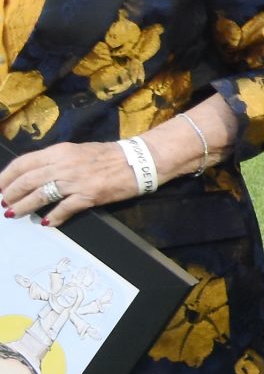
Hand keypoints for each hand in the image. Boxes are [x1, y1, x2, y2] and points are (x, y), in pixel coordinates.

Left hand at [0, 141, 138, 228]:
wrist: (139, 160)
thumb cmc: (108, 156)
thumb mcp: (77, 151)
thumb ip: (55, 161)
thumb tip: (34, 175)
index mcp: (60, 151)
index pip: (23, 163)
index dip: (6, 176)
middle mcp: (64, 165)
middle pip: (27, 181)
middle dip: (10, 194)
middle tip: (3, 203)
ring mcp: (76, 181)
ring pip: (40, 195)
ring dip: (23, 207)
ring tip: (13, 214)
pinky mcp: (89, 196)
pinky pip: (64, 208)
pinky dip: (53, 217)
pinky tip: (46, 222)